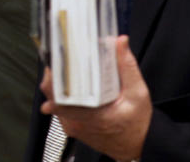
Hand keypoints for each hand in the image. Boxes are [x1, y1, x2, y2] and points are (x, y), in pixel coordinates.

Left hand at [40, 35, 150, 161]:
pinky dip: (62, 95)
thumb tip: (120, 42)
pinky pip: (59, 108)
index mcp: (91, 116)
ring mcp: (72, 126)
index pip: (57, 97)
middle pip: (50, 94)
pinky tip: (72, 85)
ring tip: (66, 69)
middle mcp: (76, 122)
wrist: (139, 145)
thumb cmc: (138, 124)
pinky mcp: (72, 127)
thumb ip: (127, 67)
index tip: (55, 61)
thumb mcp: (138, 94)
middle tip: (61, 58)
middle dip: (54, 74)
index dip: (52, 77)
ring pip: (52, 100)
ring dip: (57, 84)